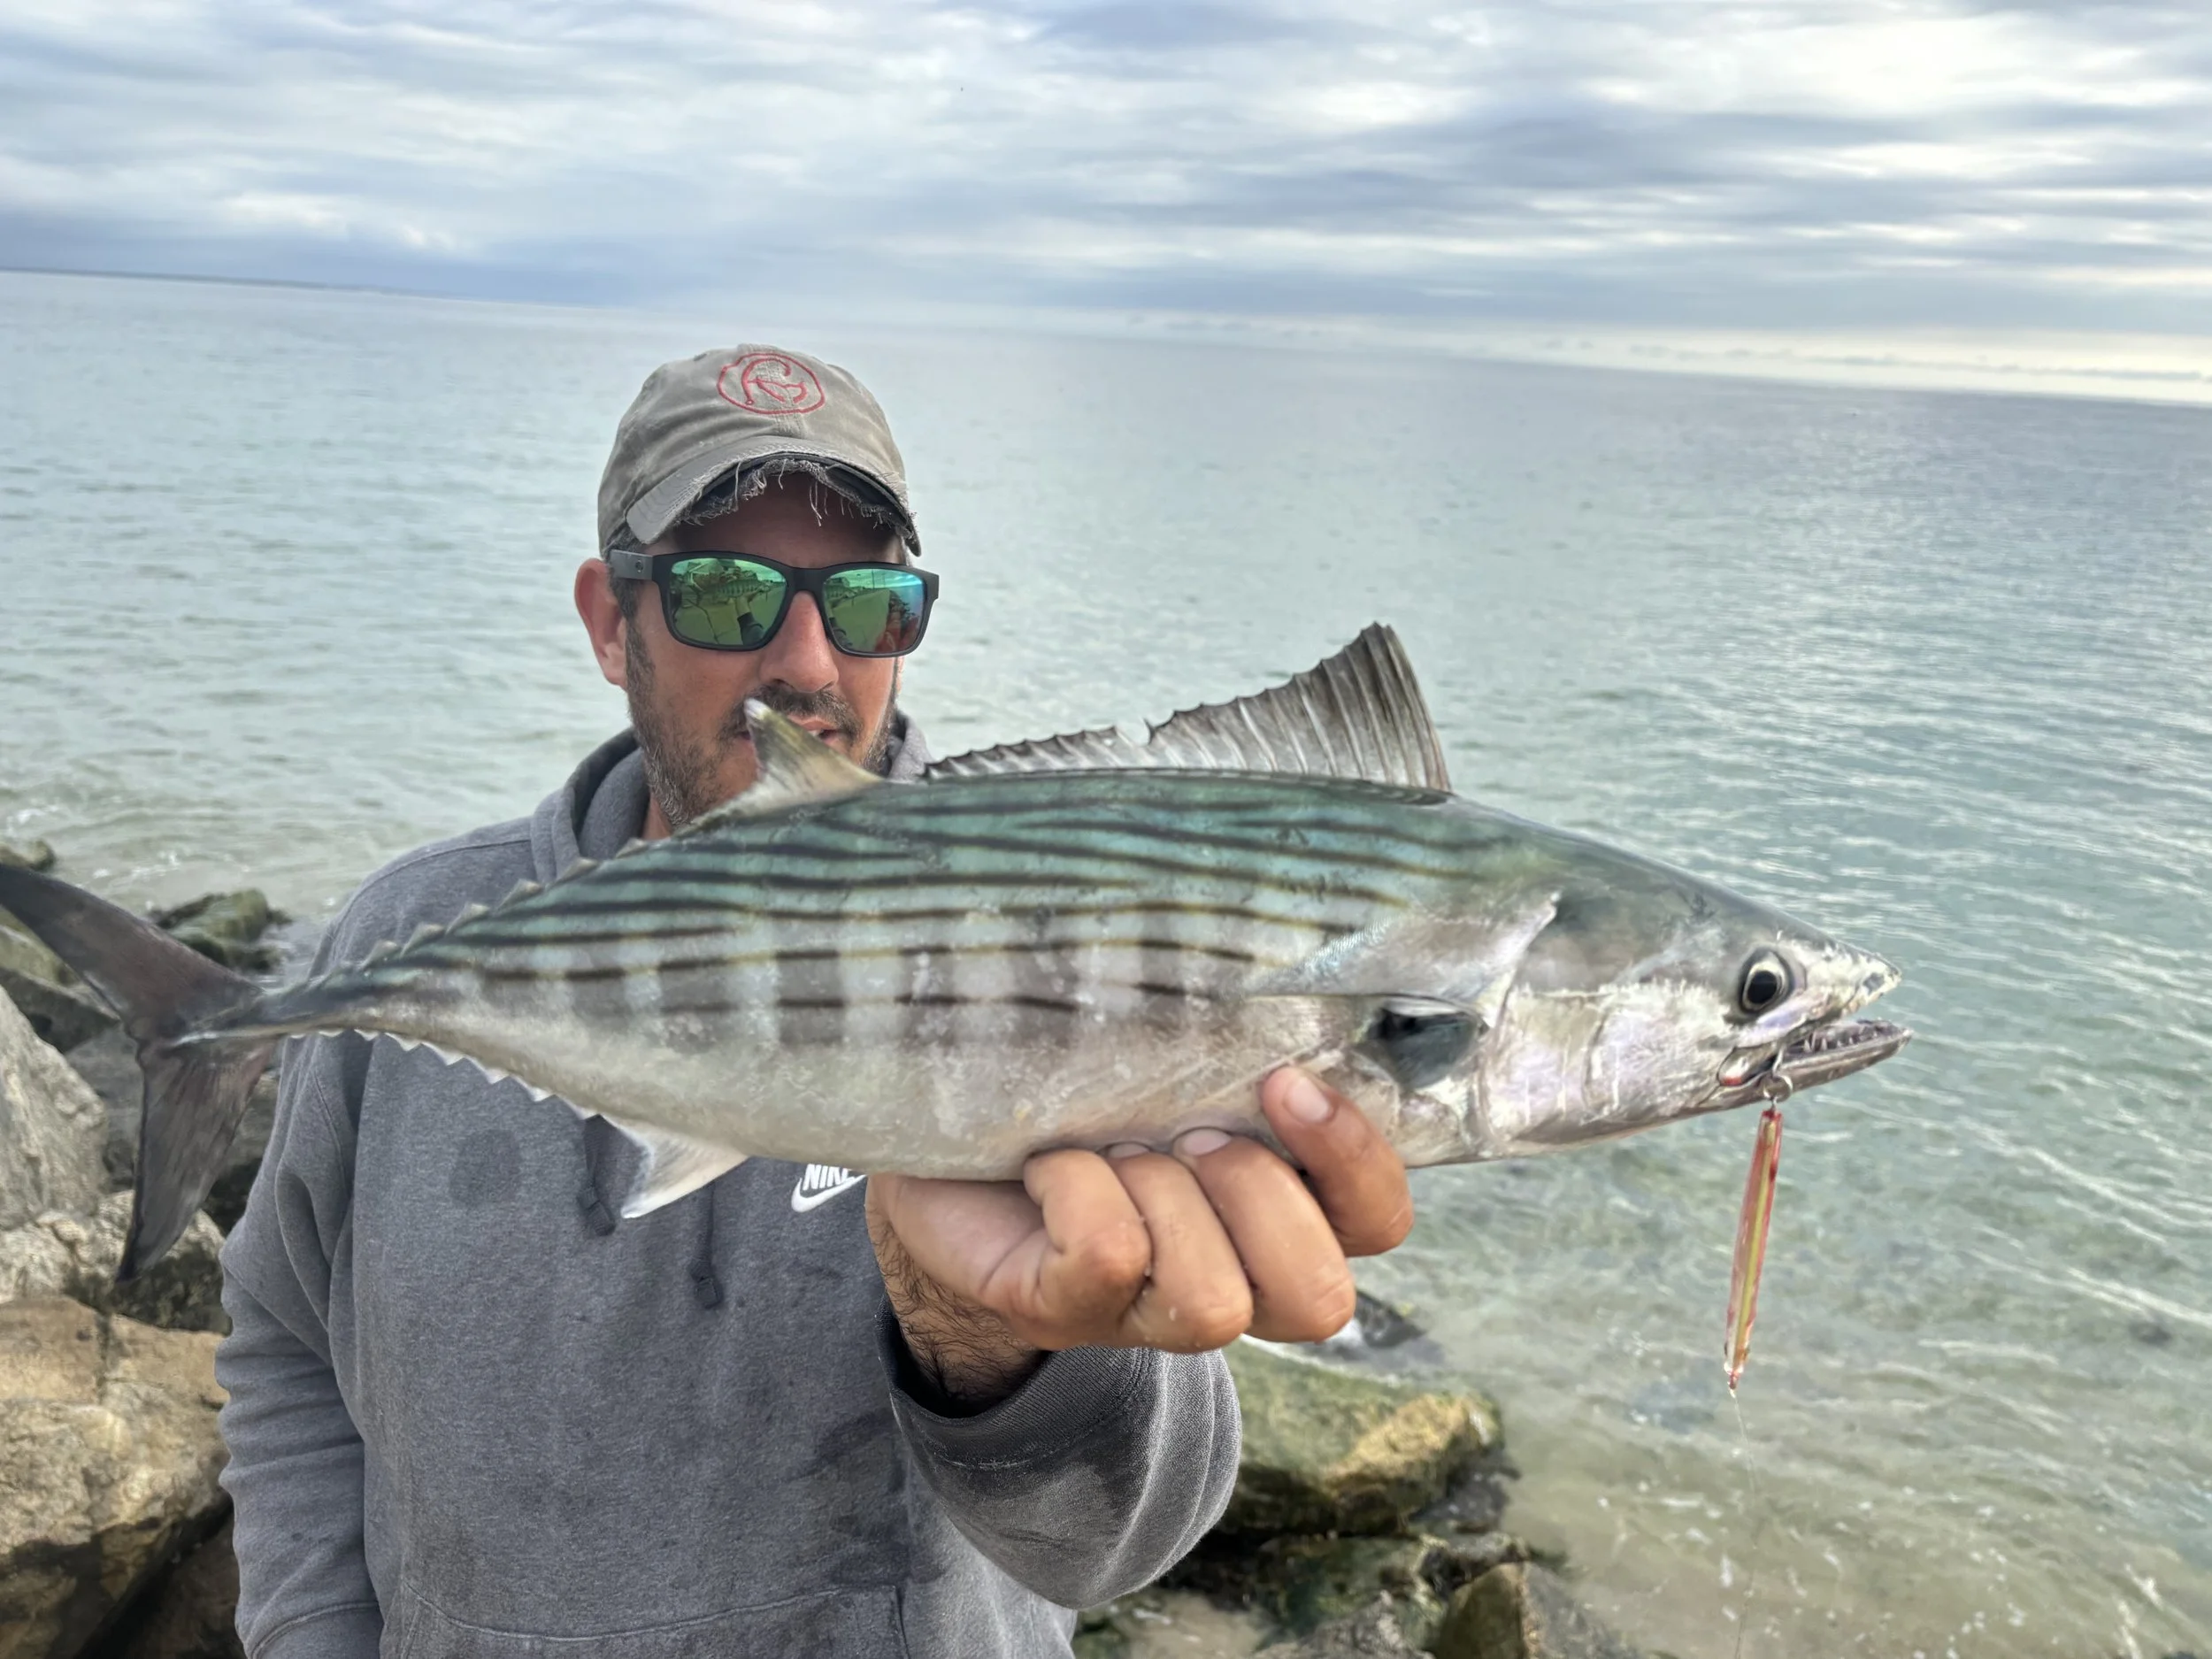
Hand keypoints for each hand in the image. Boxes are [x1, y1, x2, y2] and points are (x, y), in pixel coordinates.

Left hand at [867, 1066, 1414, 1406]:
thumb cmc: (1080, 1092)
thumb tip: (1285, 984)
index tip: (1285, 1080)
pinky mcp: (1061, 1312)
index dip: (1354, 1161)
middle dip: (1257, 1196)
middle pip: (1316, 1297)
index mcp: (1278, 1215)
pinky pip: (1107, 1259)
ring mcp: (1144, 1316)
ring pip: (1213, 1300)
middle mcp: (1230, 1282)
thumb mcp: (1173, 1062)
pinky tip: (1047, 1166)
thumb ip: (1235, 1046)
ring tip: (1116, 1152)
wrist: (947, 1146)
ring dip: (1165, 1200)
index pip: (1378, 1223)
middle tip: (1192, 1134)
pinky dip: (1078, 1191)